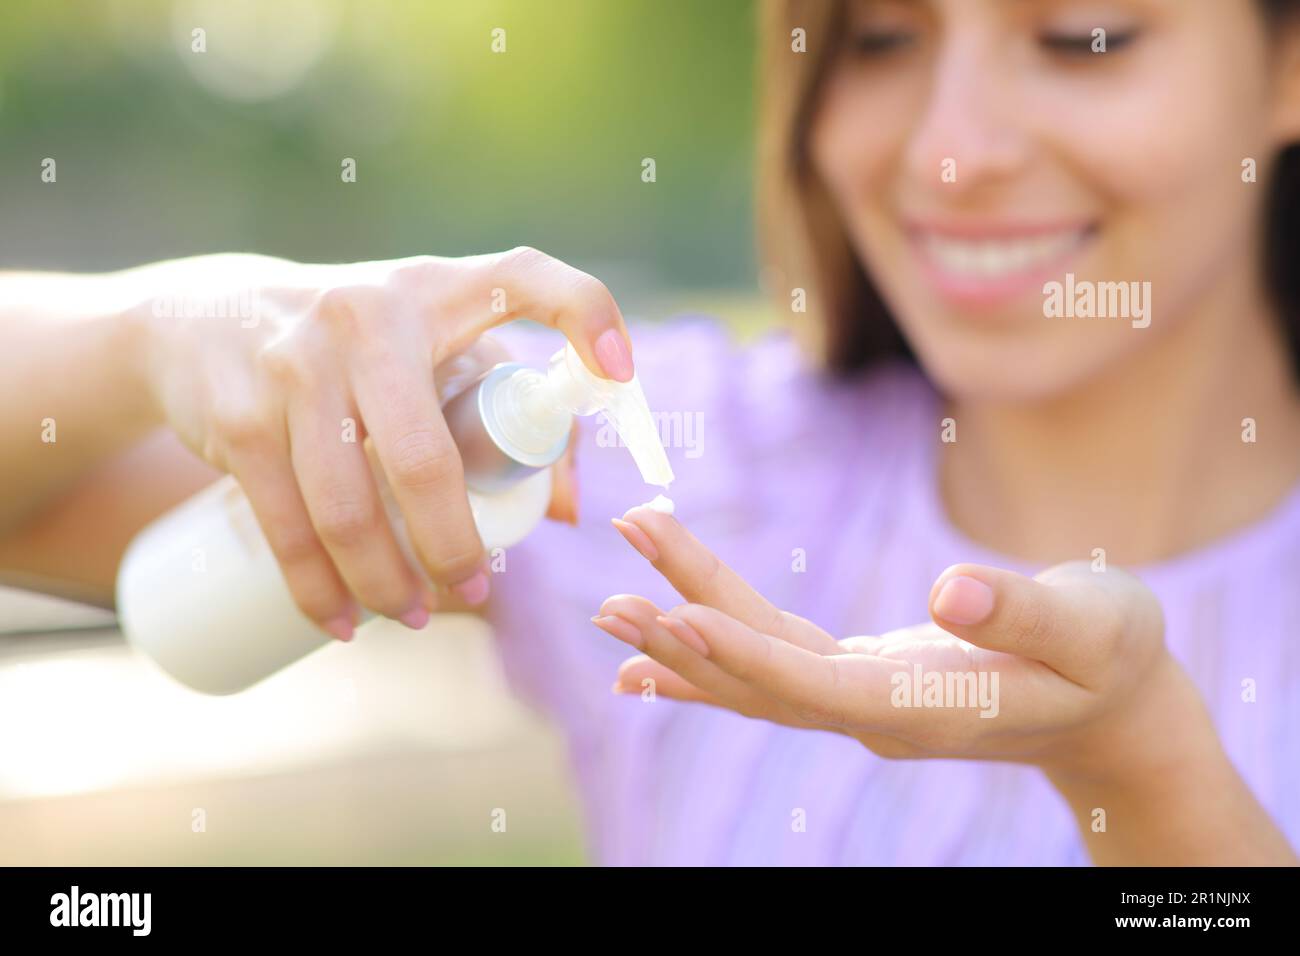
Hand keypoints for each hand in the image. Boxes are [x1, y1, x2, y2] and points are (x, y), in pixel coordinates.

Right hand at [123, 248, 632, 638]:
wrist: (205, 318)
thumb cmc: (356, 344)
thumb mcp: (429, 347)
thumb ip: (503, 407)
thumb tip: (562, 511)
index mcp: (436, 290)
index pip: (525, 278)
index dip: (583, 315)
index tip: (622, 374)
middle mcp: (369, 315)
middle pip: (428, 458)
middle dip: (455, 547)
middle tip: (474, 589)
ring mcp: (295, 363)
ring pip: (351, 508)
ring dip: (387, 584)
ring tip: (408, 615)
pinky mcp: (238, 414)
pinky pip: (286, 524)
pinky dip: (316, 591)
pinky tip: (340, 624)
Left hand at [594, 502, 1175, 765]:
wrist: (1113, 713)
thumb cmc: (1113, 660)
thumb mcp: (1094, 626)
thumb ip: (1024, 612)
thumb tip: (950, 587)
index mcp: (926, 707)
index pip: (813, 686)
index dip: (742, 653)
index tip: (672, 614)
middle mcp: (875, 716)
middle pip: (760, 678)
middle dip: (685, 630)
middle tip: (611, 586)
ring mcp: (859, 704)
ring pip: (754, 673)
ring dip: (682, 636)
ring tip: (609, 604)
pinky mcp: (855, 683)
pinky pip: (767, 670)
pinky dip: (711, 653)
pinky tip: (653, 653)